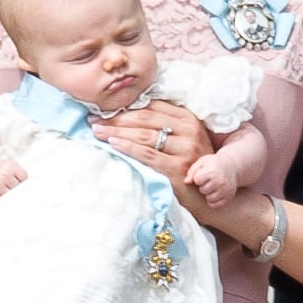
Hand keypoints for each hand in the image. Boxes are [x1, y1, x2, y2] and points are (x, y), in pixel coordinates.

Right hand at [0, 157, 27, 202]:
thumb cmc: (0, 172)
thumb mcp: (10, 166)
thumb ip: (20, 174)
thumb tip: (30, 187)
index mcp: (10, 165)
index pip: (24, 177)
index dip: (21, 180)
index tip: (17, 180)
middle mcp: (4, 174)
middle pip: (18, 187)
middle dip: (16, 188)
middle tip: (9, 184)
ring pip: (12, 194)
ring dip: (9, 194)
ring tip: (3, 188)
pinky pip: (3, 200)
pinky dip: (2, 199)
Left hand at [90, 100, 212, 192]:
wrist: (208, 197)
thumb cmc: (189, 166)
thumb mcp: (183, 139)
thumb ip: (163, 125)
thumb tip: (124, 114)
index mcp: (188, 118)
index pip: (151, 106)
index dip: (126, 106)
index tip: (104, 109)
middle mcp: (189, 130)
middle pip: (144, 118)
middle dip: (116, 118)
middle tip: (94, 119)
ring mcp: (184, 149)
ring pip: (143, 135)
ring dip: (116, 131)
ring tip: (97, 131)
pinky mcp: (177, 168)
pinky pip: (147, 154)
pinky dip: (128, 147)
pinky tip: (113, 144)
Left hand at [186, 153, 237, 206]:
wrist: (232, 166)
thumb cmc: (214, 164)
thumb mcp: (202, 162)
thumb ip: (192, 171)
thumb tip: (186, 182)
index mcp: (212, 171)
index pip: (197, 180)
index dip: (198, 177)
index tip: (203, 173)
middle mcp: (220, 182)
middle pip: (202, 190)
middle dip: (203, 185)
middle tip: (209, 179)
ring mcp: (225, 191)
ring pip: (209, 198)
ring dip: (208, 193)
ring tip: (212, 185)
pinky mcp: (228, 198)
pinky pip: (215, 204)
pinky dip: (213, 200)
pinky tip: (216, 191)